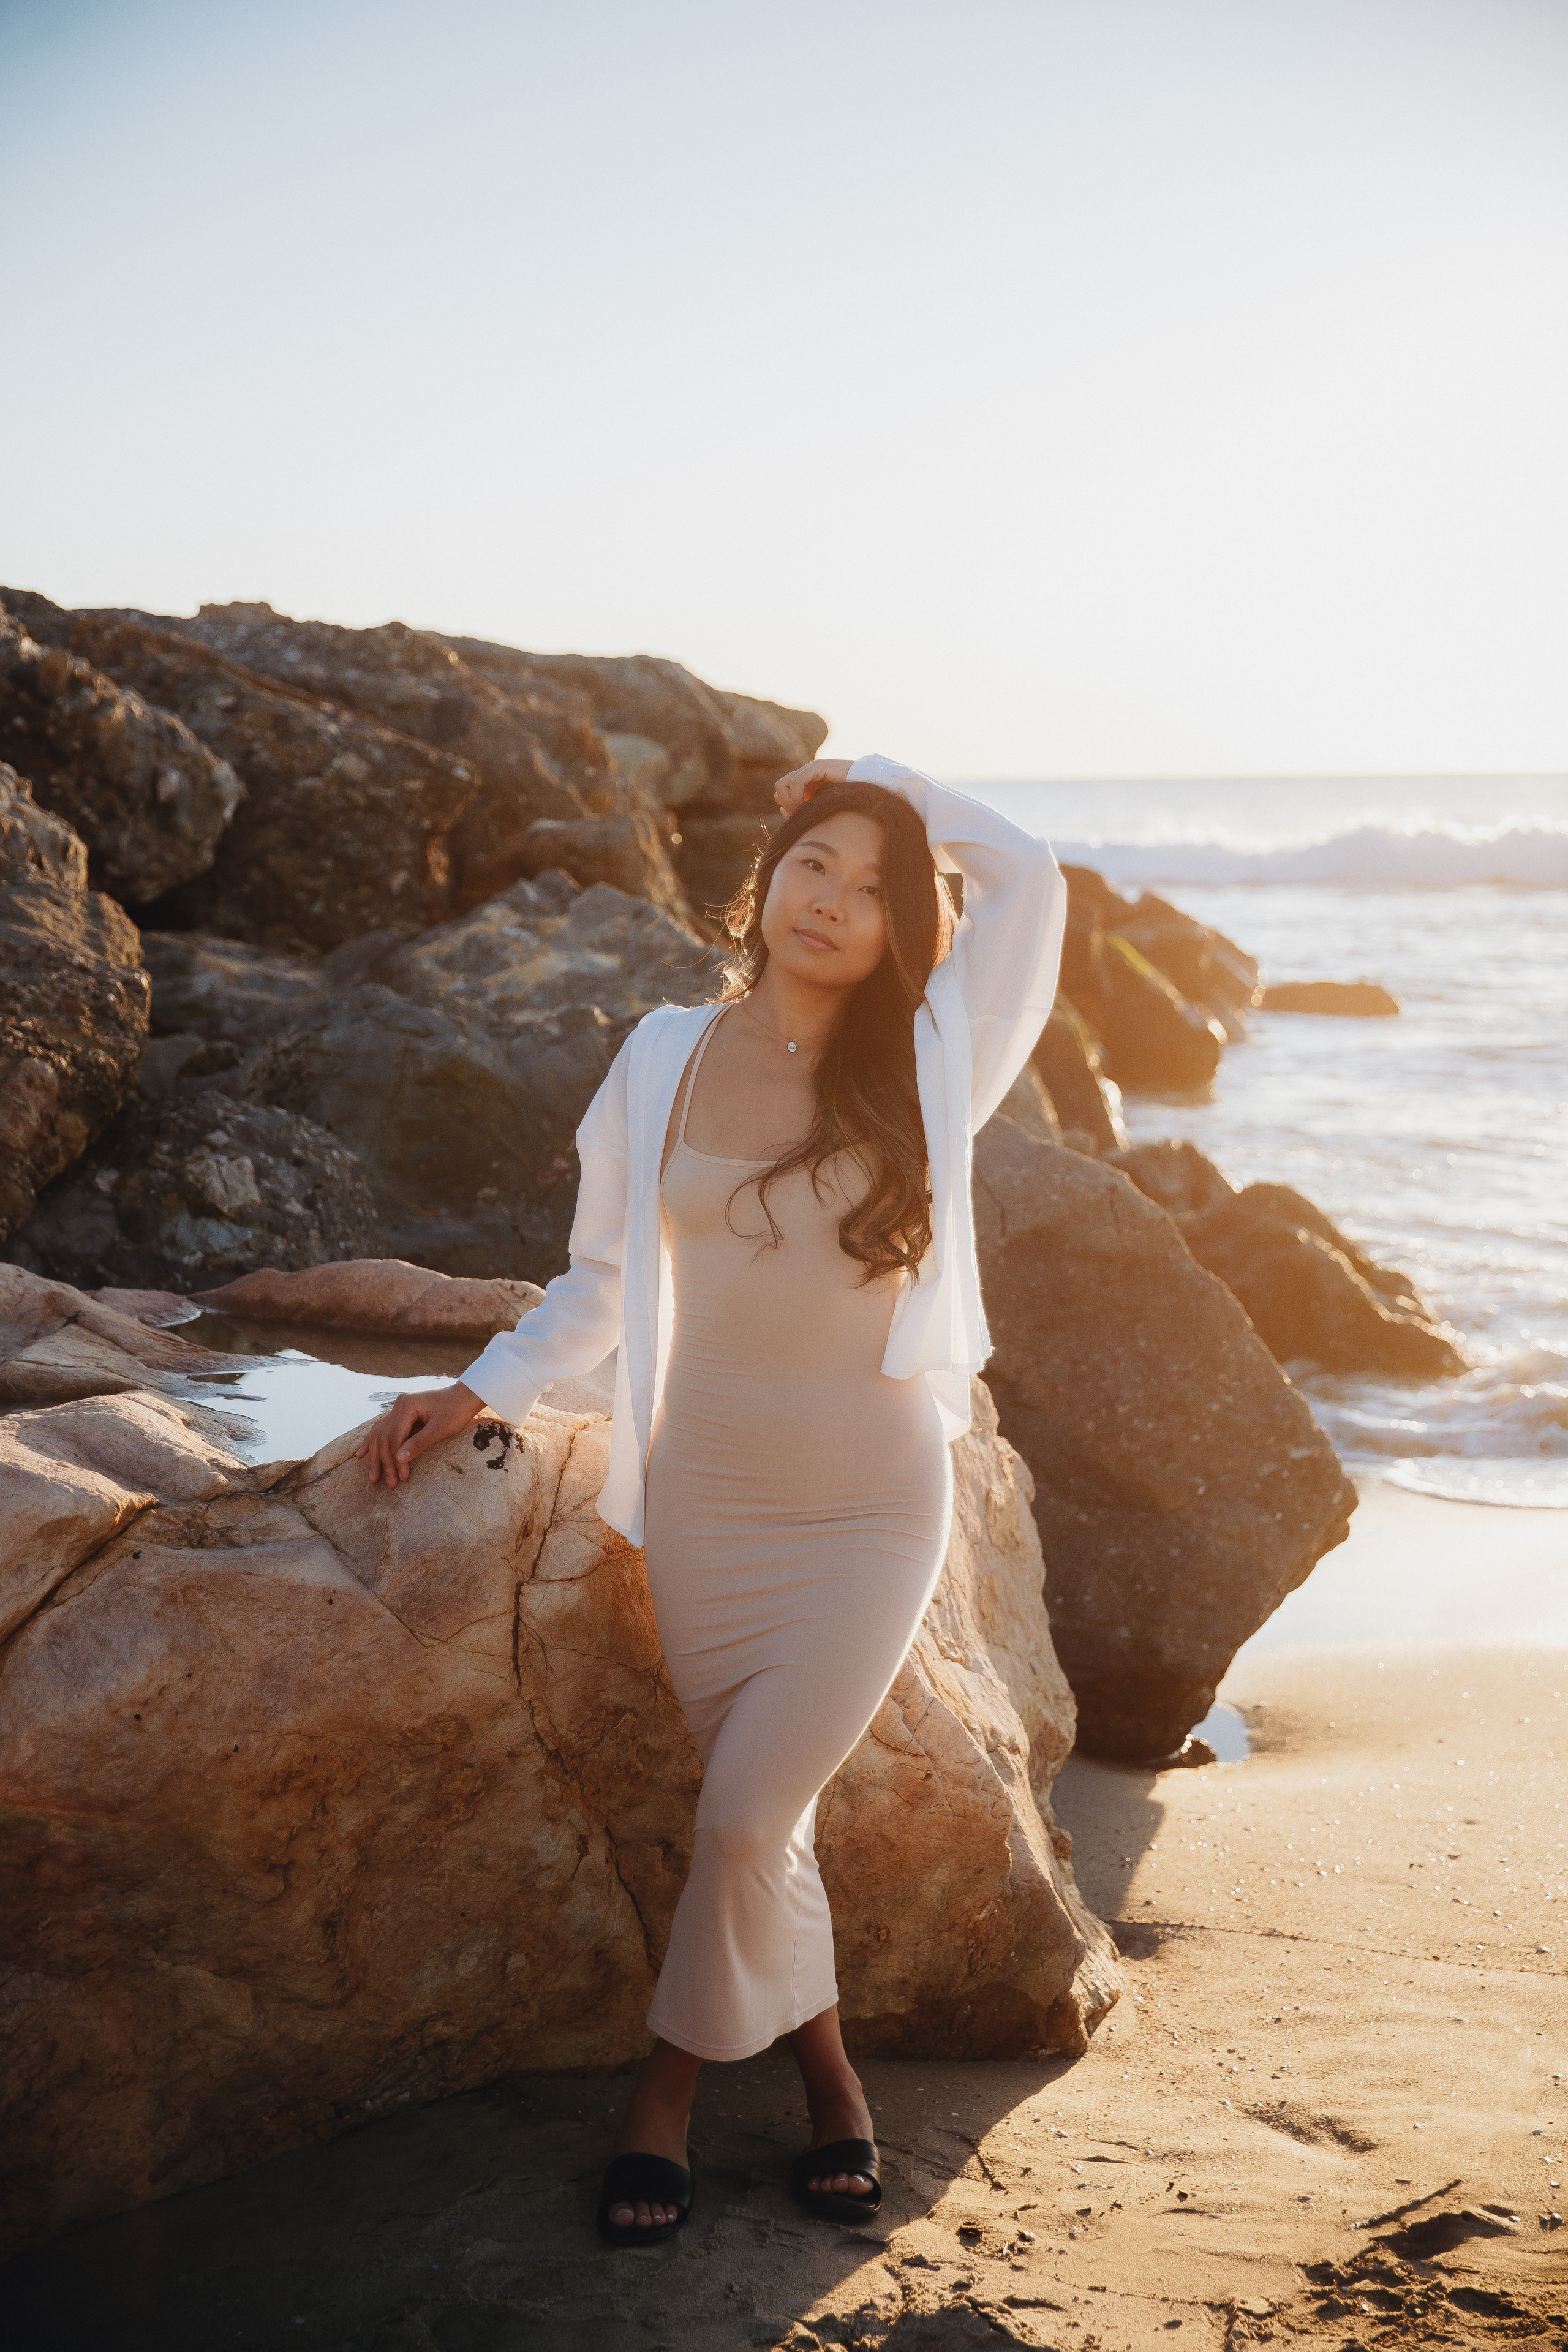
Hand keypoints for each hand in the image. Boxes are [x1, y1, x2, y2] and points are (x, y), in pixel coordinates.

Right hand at [356, 1381, 485, 1487]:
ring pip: (380, 1434)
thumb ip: (419, 1443)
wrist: (466, 1395)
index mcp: (407, 1405)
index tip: (401, 1478)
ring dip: (376, 1456)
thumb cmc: (457, 1410)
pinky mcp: (402, 1411)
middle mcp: (399, 1404)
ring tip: (373, 1476)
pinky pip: (383, 1428)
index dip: (396, 1460)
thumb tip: (399, 1459)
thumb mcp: (441, 1429)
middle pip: (384, 1437)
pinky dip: (374, 1442)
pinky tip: (363, 1453)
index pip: (394, 1437)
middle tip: (388, 1484)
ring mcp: (399, 1407)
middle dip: (384, 1462)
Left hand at [773, 760, 852, 821]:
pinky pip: (795, 782)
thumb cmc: (847, 802)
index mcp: (804, 784)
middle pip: (779, 789)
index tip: (801, 816)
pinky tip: (809, 802)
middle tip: (803, 812)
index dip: (787, 807)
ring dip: (790, 801)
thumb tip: (782, 811)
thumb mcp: (820, 809)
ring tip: (806, 807)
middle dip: (787, 804)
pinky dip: (797, 796)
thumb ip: (803, 811)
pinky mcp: (817, 767)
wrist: (867, 790)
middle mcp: (804, 774)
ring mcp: (809, 769)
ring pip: (781, 785)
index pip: (781, 794)